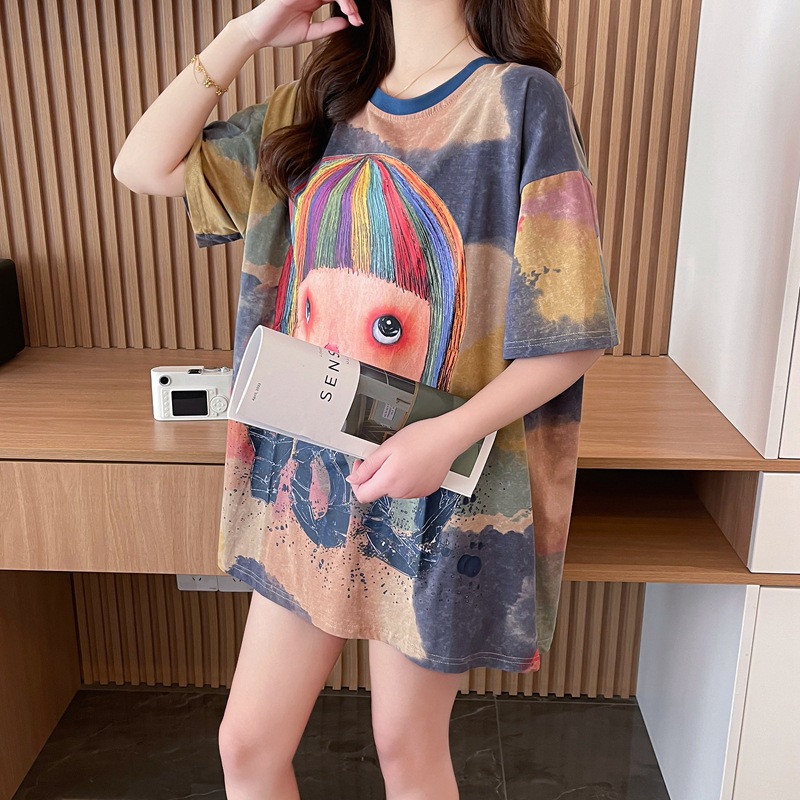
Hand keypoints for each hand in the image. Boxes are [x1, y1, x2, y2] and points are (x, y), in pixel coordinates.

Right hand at [239, 0, 361, 49]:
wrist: (259, 34)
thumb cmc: (280, 32)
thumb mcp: (309, 33)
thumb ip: (327, 27)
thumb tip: (346, 24)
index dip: (350, 8)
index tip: (357, 23)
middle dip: (350, 3)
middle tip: (357, 19)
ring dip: (344, 0)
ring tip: (351, 13)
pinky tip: (340, 6)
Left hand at [346, 416, 470, 502]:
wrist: (448, 438)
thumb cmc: (421, 438)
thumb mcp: (387, 447)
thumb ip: (368, 467)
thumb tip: (353, 480)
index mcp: (389, 481)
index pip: (362, 495)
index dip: (357, 481)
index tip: (362, 467)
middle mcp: (402, 492)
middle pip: (378, 490)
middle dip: (376, 474)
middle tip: (385, 455)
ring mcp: (415, 492)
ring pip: (394, 489)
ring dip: (392, 476)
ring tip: (403, 457)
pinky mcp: (426, 490)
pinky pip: (408, 488)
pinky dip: (406, 477)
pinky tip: (414, 463)